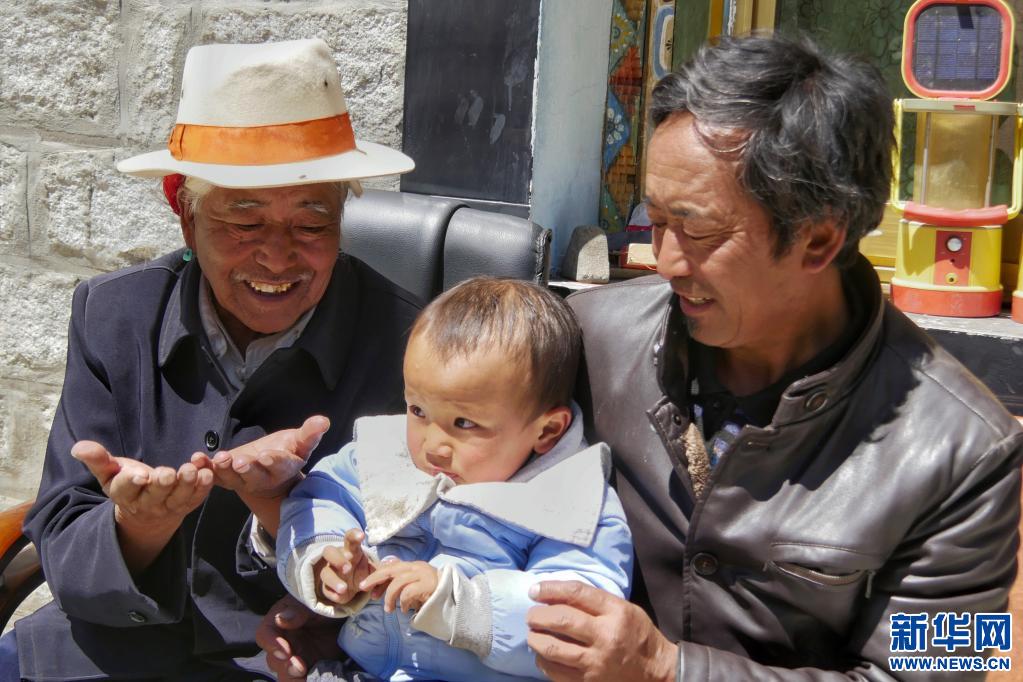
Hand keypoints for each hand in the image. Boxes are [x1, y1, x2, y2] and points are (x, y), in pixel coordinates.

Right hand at [71, 440, 213, 528]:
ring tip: (192, 470)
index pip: (126, 489)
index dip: (132, 482)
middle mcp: (146, 504)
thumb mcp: (109, 472)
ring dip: (187, 485)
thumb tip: (78, 446)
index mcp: (124, 494)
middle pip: (155, 495)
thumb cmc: (127, 483)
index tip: (140, 475)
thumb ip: (98, 459)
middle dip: (162, 484)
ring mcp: (169, 507)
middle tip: (168, 473)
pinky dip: (203, 488)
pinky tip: (208, 473)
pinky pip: (197, 498)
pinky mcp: (187, 505)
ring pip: (179, 498)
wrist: (146, 511)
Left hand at [196, 415, 329, 498]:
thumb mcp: (301, 442)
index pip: (278, 464)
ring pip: (231, 476)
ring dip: (223, 468)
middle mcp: (261, 477)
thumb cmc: (287, 451)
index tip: (266, 456)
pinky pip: (213, 475)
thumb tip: (324, 420)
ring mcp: (242, 479)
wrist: (269, 469)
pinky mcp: (226, 478)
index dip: (272, 461)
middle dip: (246, 468)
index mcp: (282, 468)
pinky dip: (204, 467)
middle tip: (239, 462)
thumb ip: (310, 433)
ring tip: (216, 459)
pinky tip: (196, 459)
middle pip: (253, 474)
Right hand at [256, 594, 341, 681]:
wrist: (347, 614)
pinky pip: (300, 679)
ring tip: (305, 676)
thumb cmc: (328, 600)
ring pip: (284, 673)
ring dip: (292, 677)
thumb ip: (298, 609)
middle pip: (273, 659)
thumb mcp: (315, 599)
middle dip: (284, 666)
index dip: (271, 644)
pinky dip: (306, 681)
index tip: (285, 651)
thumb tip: (281, 619)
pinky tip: (312, 679)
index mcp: (280, 620)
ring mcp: (296, 656)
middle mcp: (284, 641)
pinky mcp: (310, 667)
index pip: (265, 634)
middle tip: (299, 667)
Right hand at [314, 529, 374, 604]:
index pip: (349, 538)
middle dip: (337, 559)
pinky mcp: (327, 587)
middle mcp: (337, 559)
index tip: (361, 535)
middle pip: (329, 552)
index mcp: (351, 550)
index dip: (354, 535)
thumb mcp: (374, 569)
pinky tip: (339, 597)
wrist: (353, 587)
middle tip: (348, 568)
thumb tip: (391, 571)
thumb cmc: (363, 570)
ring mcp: (330, 572)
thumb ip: (381, 570)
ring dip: (334, 580)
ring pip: (325, 573)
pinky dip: (332, 593)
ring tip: (344, 588)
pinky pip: (326, 589)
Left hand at [359, 560, 438, 612]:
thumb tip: (379, 585)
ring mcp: (423, 575)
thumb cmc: (432, 593)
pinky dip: (402, 602)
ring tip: (388, 609)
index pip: (390, 566)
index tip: (366, 587)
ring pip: (398, 581)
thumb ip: (400, 582)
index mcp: (412, 566)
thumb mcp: (414, 585)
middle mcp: (417, 567)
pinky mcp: (428, 585)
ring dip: (389, 596)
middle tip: (364, 588)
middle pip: (391, 569)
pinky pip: (408, 592)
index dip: (376, 576)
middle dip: (375, 578)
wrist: (454, 597)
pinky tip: (404, 610)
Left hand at [526, 580, 677, 681]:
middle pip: (561, 620)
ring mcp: (596, 663)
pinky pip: (555, 672)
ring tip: (533, 634)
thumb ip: (594, 601)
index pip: (576, 593)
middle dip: (538, 615)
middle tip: (531, 615)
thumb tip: (555, 594)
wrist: (655, 672)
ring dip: (535, 638)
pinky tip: (542, 655)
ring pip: (553, 648)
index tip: (535, 590)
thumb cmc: (637, 634)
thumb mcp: (623, 609)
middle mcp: (605, 637)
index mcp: (616, 613)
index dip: (550, 588)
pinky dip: (543, 661)